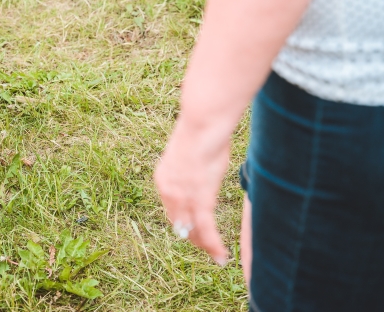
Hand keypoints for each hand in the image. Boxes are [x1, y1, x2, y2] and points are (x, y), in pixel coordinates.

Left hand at [153, 117, 230, 264]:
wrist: (201, 126)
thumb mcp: (190, 154)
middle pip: (179, 223)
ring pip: (192, 230)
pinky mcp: (200, 199)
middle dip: (193, 237)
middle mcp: (169, 191)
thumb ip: (191, 169)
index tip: (193, 231)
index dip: (183, 223)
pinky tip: (221, 255)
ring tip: (216, 257)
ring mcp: (183, 197)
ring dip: (205, 245)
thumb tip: (199, 169)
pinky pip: (206, 228)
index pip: (171, 210)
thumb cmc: (201, 133)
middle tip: (206, 248)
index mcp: (163, 179)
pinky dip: (213, 244)